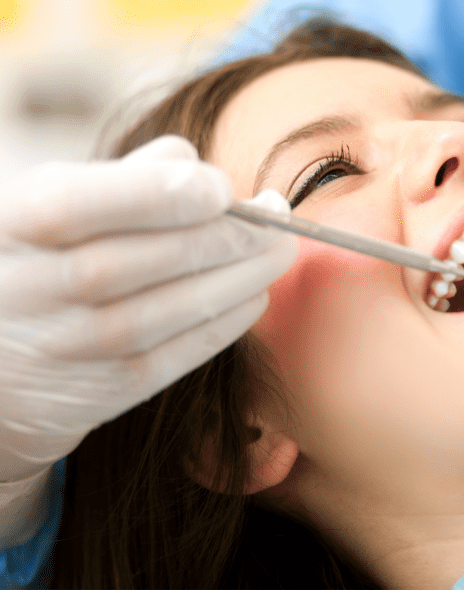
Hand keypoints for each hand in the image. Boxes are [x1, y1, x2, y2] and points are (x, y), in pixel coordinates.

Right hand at [0, 135, 297, 481]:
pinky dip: (223, 325)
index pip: (83, 203)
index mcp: (16, 223)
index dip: (163, 194)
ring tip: (277, 253)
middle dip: (227, 236)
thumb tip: (190, 162)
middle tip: (277, 219)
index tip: (223, 187)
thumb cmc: (37, 260)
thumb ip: (120, 179)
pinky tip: (253, 295)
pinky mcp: (99, 391)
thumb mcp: (49, 204)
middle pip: (143, 258)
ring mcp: (67, 345)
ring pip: (168, 310)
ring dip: (239, 278)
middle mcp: (31, 288)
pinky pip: (173, 357)